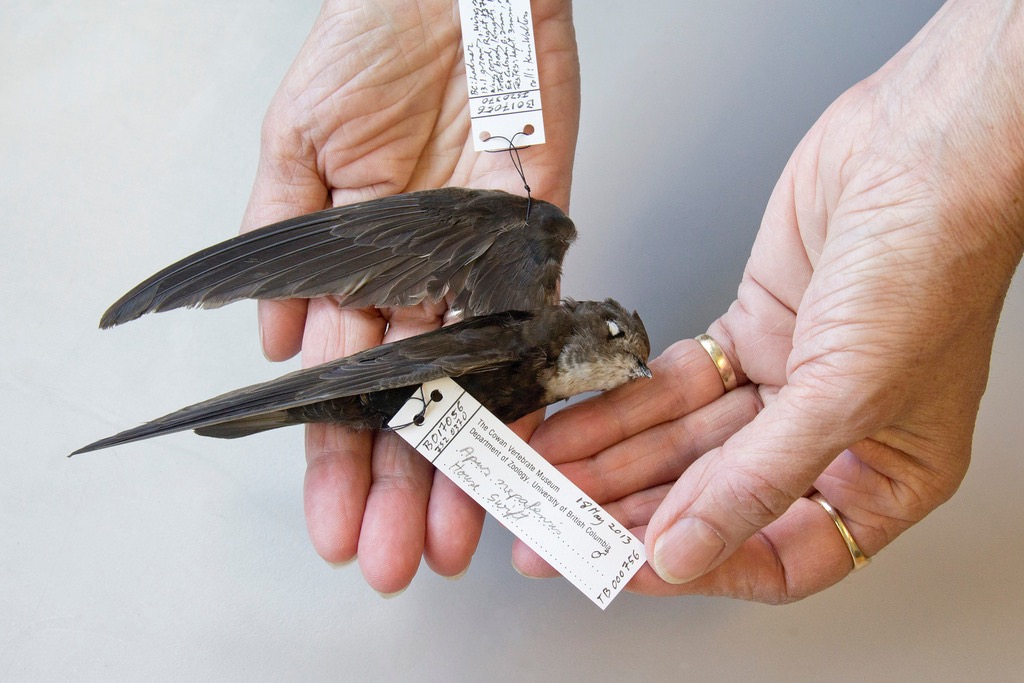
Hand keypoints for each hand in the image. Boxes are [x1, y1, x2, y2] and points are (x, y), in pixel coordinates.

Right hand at [241, 0, 579, 592]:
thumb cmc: (372, 43)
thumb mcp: (300, 140)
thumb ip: (284, 243)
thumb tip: (276, 339)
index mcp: (354, 269)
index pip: (342, 387)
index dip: (337, 459)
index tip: (334, 522)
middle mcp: (417, 284)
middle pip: (408, 407)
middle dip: (397, 487)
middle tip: (392, 557)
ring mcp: (476, 270)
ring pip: (470, 391)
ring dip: (461, 465)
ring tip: (449, 535)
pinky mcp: (536, 243)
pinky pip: (530, 332)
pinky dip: (523, 393)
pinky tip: (513, 455)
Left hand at [517, 0, 1023, 601]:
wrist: (920, 147)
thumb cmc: (930, 260)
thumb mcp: (848, 392)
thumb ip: (759, 478)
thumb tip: (688, 551)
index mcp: (884, 476)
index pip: (778, 557)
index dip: (698, 566)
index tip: (624, 565)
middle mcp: (829, 437)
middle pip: (714, 501)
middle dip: (630, 517)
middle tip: (555, 531)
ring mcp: (783, 384)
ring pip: (681, 445)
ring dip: (610, 464)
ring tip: (544, 483)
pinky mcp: (745, 335)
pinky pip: (668, 388)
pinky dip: (619, 409)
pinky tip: (572, 431)